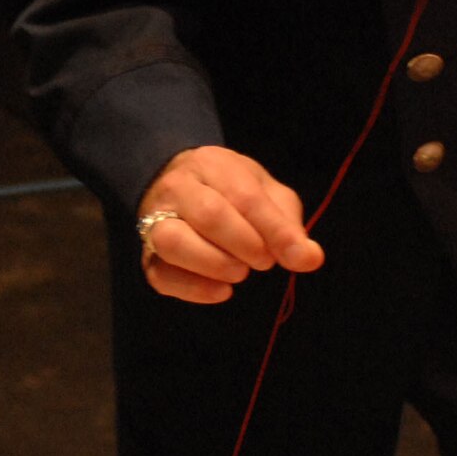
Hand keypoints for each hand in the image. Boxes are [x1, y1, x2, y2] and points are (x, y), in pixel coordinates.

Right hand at [136, 146, 323, 303]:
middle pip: (209, 214)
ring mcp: (154, 220)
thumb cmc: (230, 191)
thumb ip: (288, 225)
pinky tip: (222, 290)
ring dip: (214, 264)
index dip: (275, 230)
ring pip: (173, 242)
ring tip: (238, 272)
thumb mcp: (265, 193)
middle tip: (264, 261)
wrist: (178, 186)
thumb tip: (309, 258)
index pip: (245, 197)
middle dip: (245, 244)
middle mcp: (178, 188)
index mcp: (212, 165)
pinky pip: (161, 275)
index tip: (298, 256)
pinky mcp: (147, 255)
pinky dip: (194, 289)